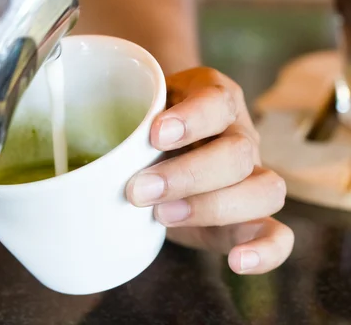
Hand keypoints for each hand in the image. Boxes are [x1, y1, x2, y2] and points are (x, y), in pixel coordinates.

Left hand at [126, 67, 293, 274]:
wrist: (160, 147)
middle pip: (237, 153)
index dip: (192, 119)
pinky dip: (265, 250)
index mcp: (213, 98)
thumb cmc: (146, 127)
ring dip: (212, 207)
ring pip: (264, 190)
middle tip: (138, 189)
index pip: (217, 101)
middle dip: (187, 175)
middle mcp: (238, 135)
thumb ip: (123, 125)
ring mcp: (250, 175)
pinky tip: (239, 262)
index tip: (154, 134)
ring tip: (162, 216)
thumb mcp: (136, 112)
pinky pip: (276, 233)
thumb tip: (85, 158)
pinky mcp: (248, 216)